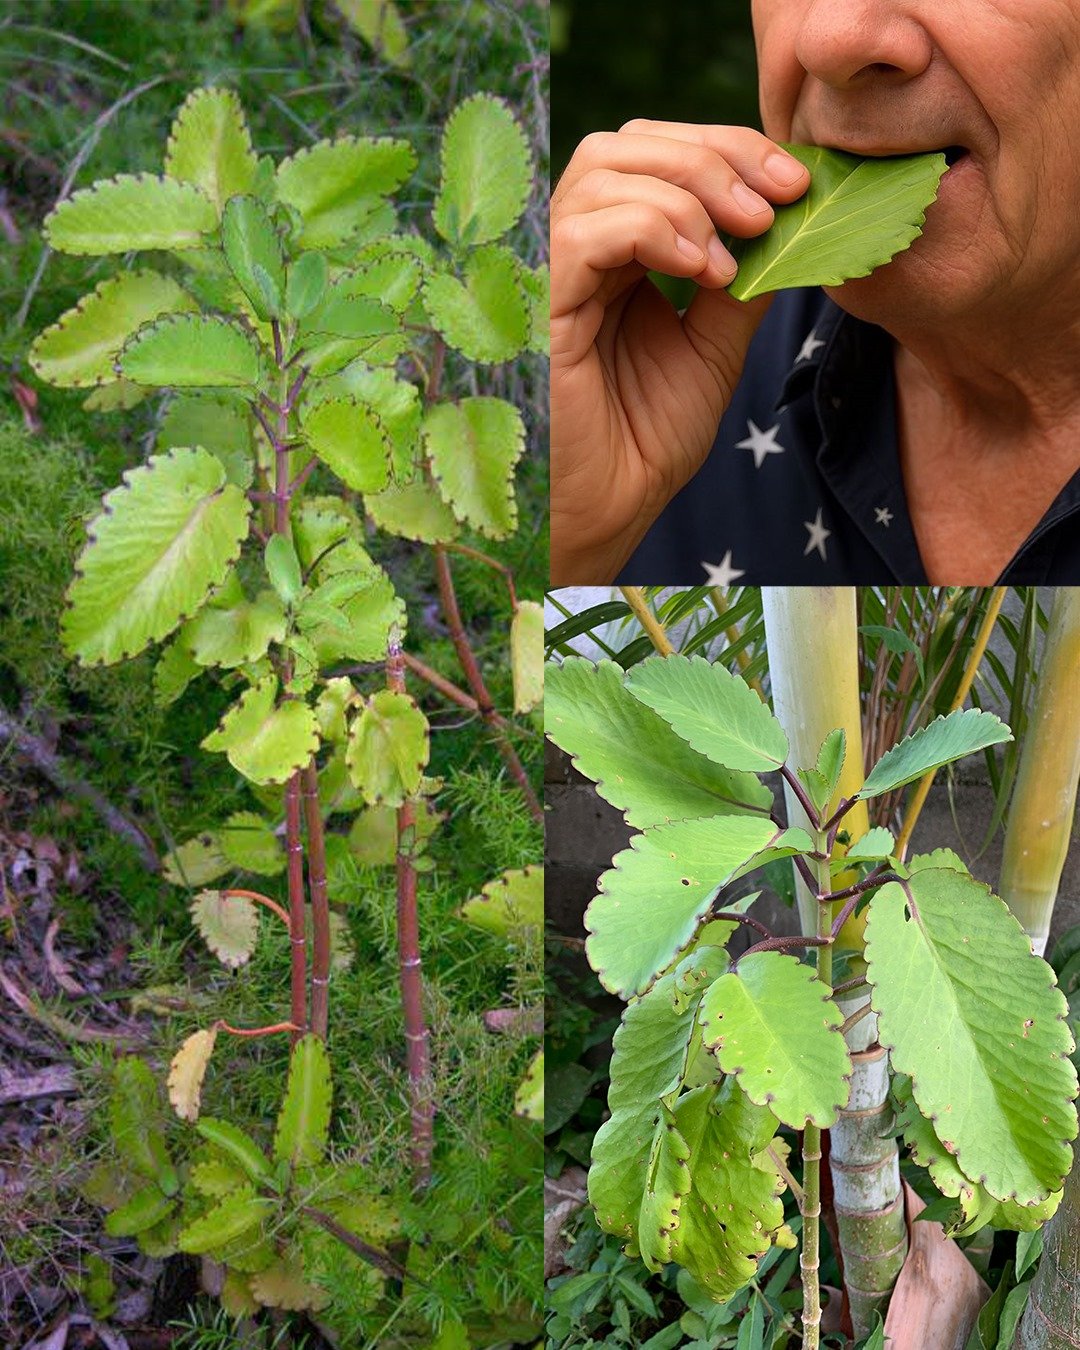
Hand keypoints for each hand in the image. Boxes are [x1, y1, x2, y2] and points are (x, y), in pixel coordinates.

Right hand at [550, 121, 809, 582]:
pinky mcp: (538, 307)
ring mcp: (553, 273)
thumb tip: (788, 216)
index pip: (661, 157)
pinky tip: (697, 271)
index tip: (796, 182)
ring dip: (686, 192)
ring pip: (603, 169)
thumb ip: (740, 279)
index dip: (729, 151)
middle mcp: (580, 251)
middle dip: (713, 156)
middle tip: (773, 203)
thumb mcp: (715, 346)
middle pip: (628, 143)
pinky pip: (583, 232)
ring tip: (732, 254)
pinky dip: (649, 230)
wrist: (614, 509)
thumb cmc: (650, 441)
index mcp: (618, 253)